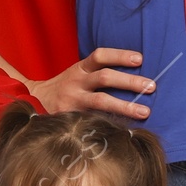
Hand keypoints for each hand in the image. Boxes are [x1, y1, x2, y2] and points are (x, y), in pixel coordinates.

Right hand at [30, 48, 153, 119]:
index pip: (100, 56)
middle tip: (151, 86)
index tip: (139, 59)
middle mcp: (76, 82)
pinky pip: (94, 120)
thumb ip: (98, 73)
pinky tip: (127, 130)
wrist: (33, 101)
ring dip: (125, 107)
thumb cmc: (66, 87)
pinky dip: (111, 124)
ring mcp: (73, 101)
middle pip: (104, 78)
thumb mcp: (78, 74)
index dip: (119, 55)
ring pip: (101, 102)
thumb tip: (135, 76)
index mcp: (80, 68)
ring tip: (145, 112)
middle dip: (130, 81)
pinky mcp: (71, 118)